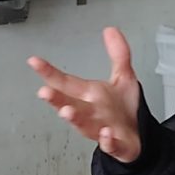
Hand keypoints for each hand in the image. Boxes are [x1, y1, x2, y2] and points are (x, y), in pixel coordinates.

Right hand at [28, 26, 143, 163]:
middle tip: (44, 92)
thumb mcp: (124, 76)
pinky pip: (110, 144)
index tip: (34, 61)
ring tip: (67, 111)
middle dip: (56, 99)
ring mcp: (101, 129)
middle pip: (69, 104)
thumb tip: (110, 30)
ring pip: (84, 125)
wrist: (140, 136)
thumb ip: (118, 53)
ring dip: (75, 119)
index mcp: (89, 95)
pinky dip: (107, 140)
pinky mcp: (116, 144)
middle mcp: (90, 112)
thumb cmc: (125, 110)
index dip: (49, 72)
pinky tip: (106, 134)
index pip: (65, 82)